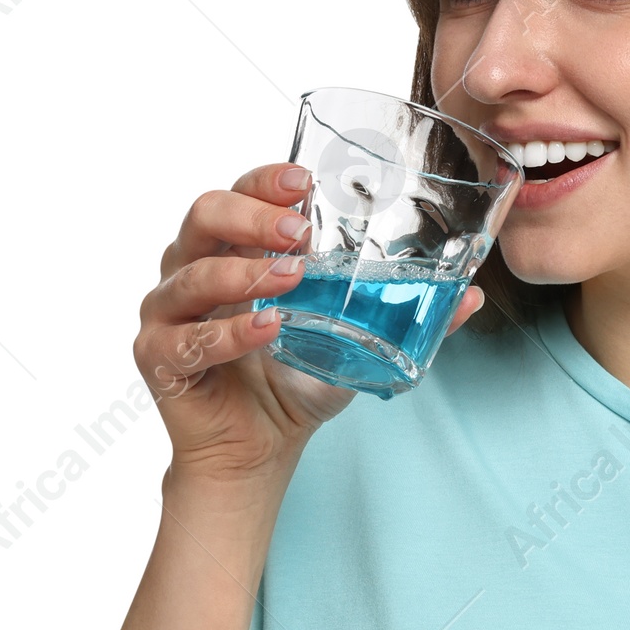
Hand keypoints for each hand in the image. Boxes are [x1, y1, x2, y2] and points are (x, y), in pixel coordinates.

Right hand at [136, 163, 485, 481]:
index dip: (264, 181)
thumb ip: (405, 314)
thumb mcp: (358, 340)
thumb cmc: (297, 379)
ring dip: (241, 271)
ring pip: (189, 274)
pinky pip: (185, 339)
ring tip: (291, 278)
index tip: (303, 182)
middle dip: (250, 216)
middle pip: (203, 216)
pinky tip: (265, 329)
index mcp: (235, 248)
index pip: (240, 193)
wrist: (260, 448)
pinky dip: (227, 333)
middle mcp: (193, 268)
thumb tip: (470, 297)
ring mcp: (168, 312)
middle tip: (298, 232)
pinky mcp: (158, 358)